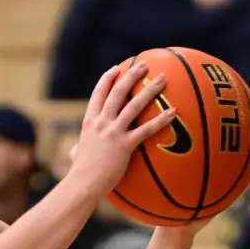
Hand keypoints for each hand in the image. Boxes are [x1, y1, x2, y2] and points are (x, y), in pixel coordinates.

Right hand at [65, 61, 176, 199]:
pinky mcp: (124, 145)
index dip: (107, 78)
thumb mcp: (76, 153)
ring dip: (150, 89)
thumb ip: (78, 147)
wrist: (82, 184)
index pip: (98, 93)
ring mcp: (113, 132)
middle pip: (118, 91)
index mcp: (89, 121)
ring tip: (163, 79)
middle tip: (144, 64)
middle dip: (131, 75)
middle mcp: (101, 122)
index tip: (117, 68)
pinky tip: (173, 112)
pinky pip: (146, 129)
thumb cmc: (80, 173)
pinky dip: (161, 119)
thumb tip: (75, 149)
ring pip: (134, 104)